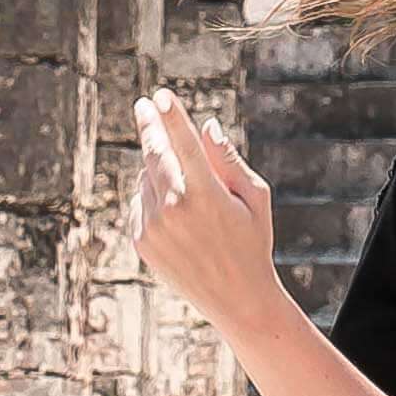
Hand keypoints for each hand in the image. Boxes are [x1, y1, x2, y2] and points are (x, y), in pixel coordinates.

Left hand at [133, 88, 281, 336]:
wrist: (236, 299)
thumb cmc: (252, 241)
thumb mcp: (255, 198)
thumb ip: (228, 160)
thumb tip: (206, 126)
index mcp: (206, 195)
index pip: (183, 144)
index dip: (171, 117)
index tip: (161, 96)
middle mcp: (174, 210)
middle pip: (155, 154)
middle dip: (150, 126)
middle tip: (144, 105)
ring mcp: (153, 227)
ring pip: (148, 180)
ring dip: (161, 172)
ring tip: (189, 195)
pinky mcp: (141, 242)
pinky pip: (140, 203)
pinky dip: (153, 197)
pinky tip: (176, 216)